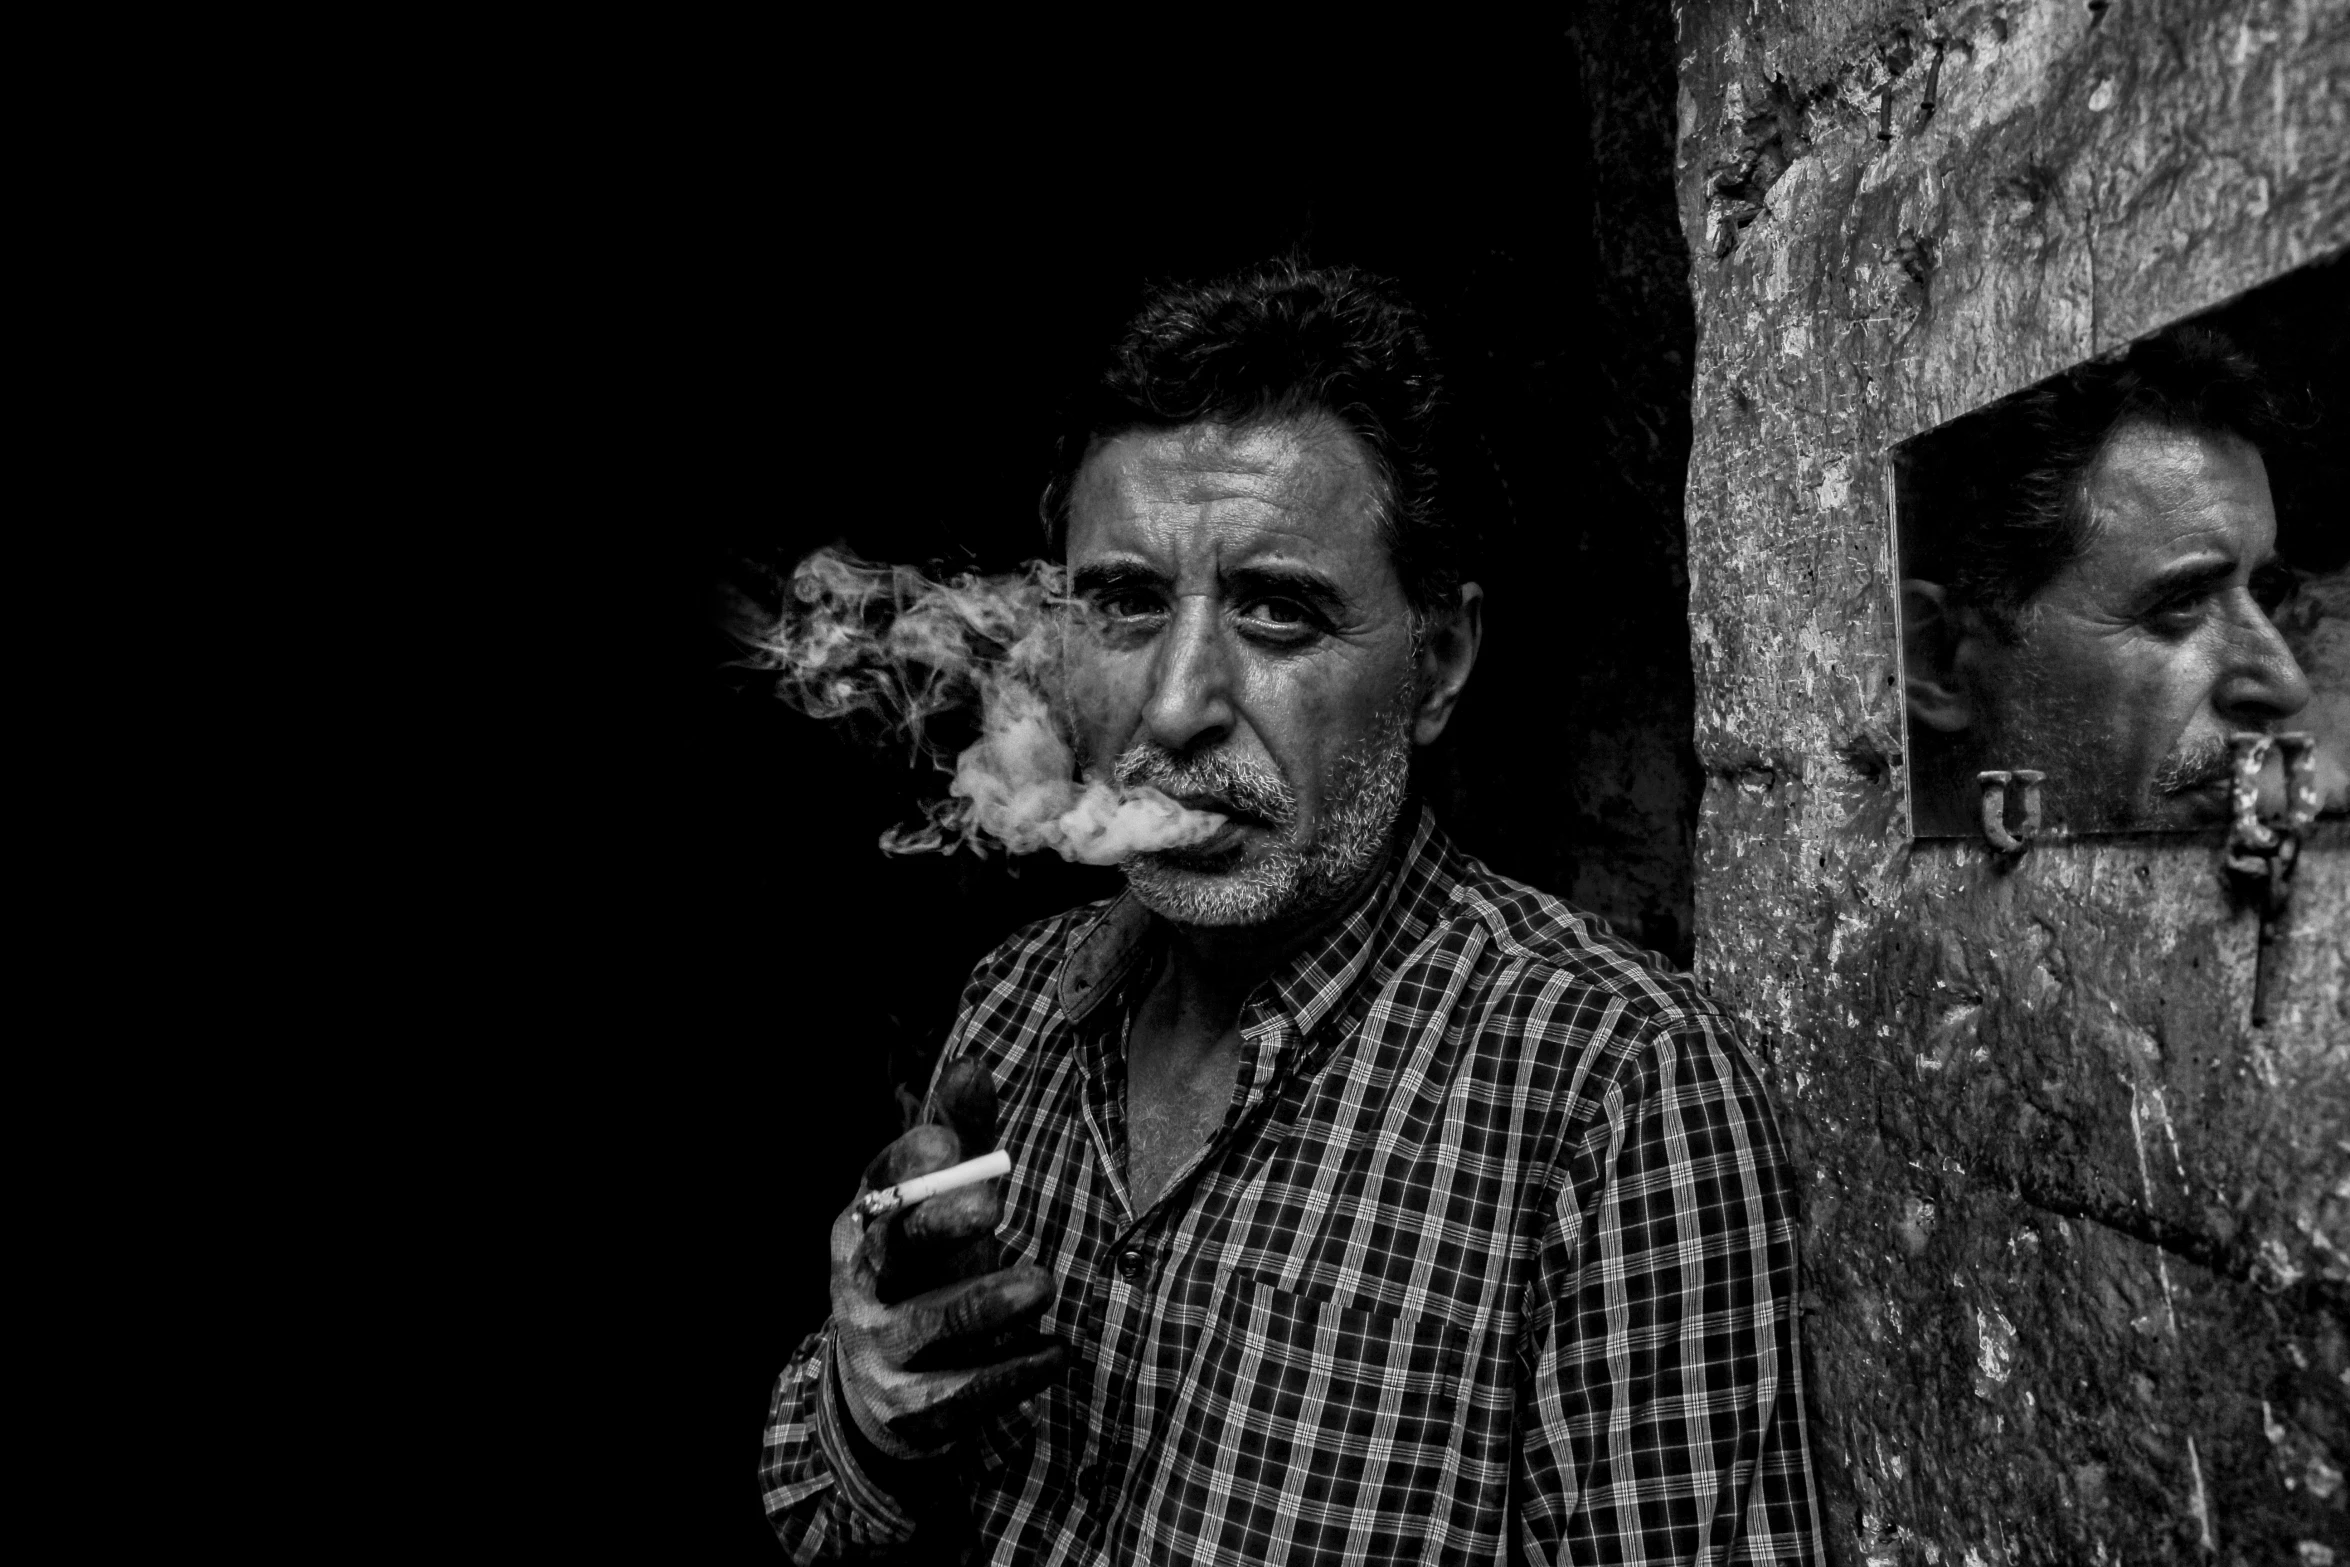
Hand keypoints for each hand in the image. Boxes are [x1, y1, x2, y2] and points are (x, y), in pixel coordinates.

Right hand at [831, 1060, 1069, 1461]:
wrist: (882, 1392)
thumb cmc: (925, 1269)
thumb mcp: (938, 1204)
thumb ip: (960, 1138)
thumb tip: (972, 1064)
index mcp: (864, 1223)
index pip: (880, 1187)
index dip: (913, 1165)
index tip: (956, 1146)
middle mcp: (860, 1284)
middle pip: (892, 1250)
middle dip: (941, 1225)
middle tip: (997, 1204)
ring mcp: (879, 1349)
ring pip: (925, 1325)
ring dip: (982, 1304)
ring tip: (1042, 1283)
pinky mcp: (911, 1409)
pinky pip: (959, 1393)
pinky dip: (1010, 1373)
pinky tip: (1059, 1352)